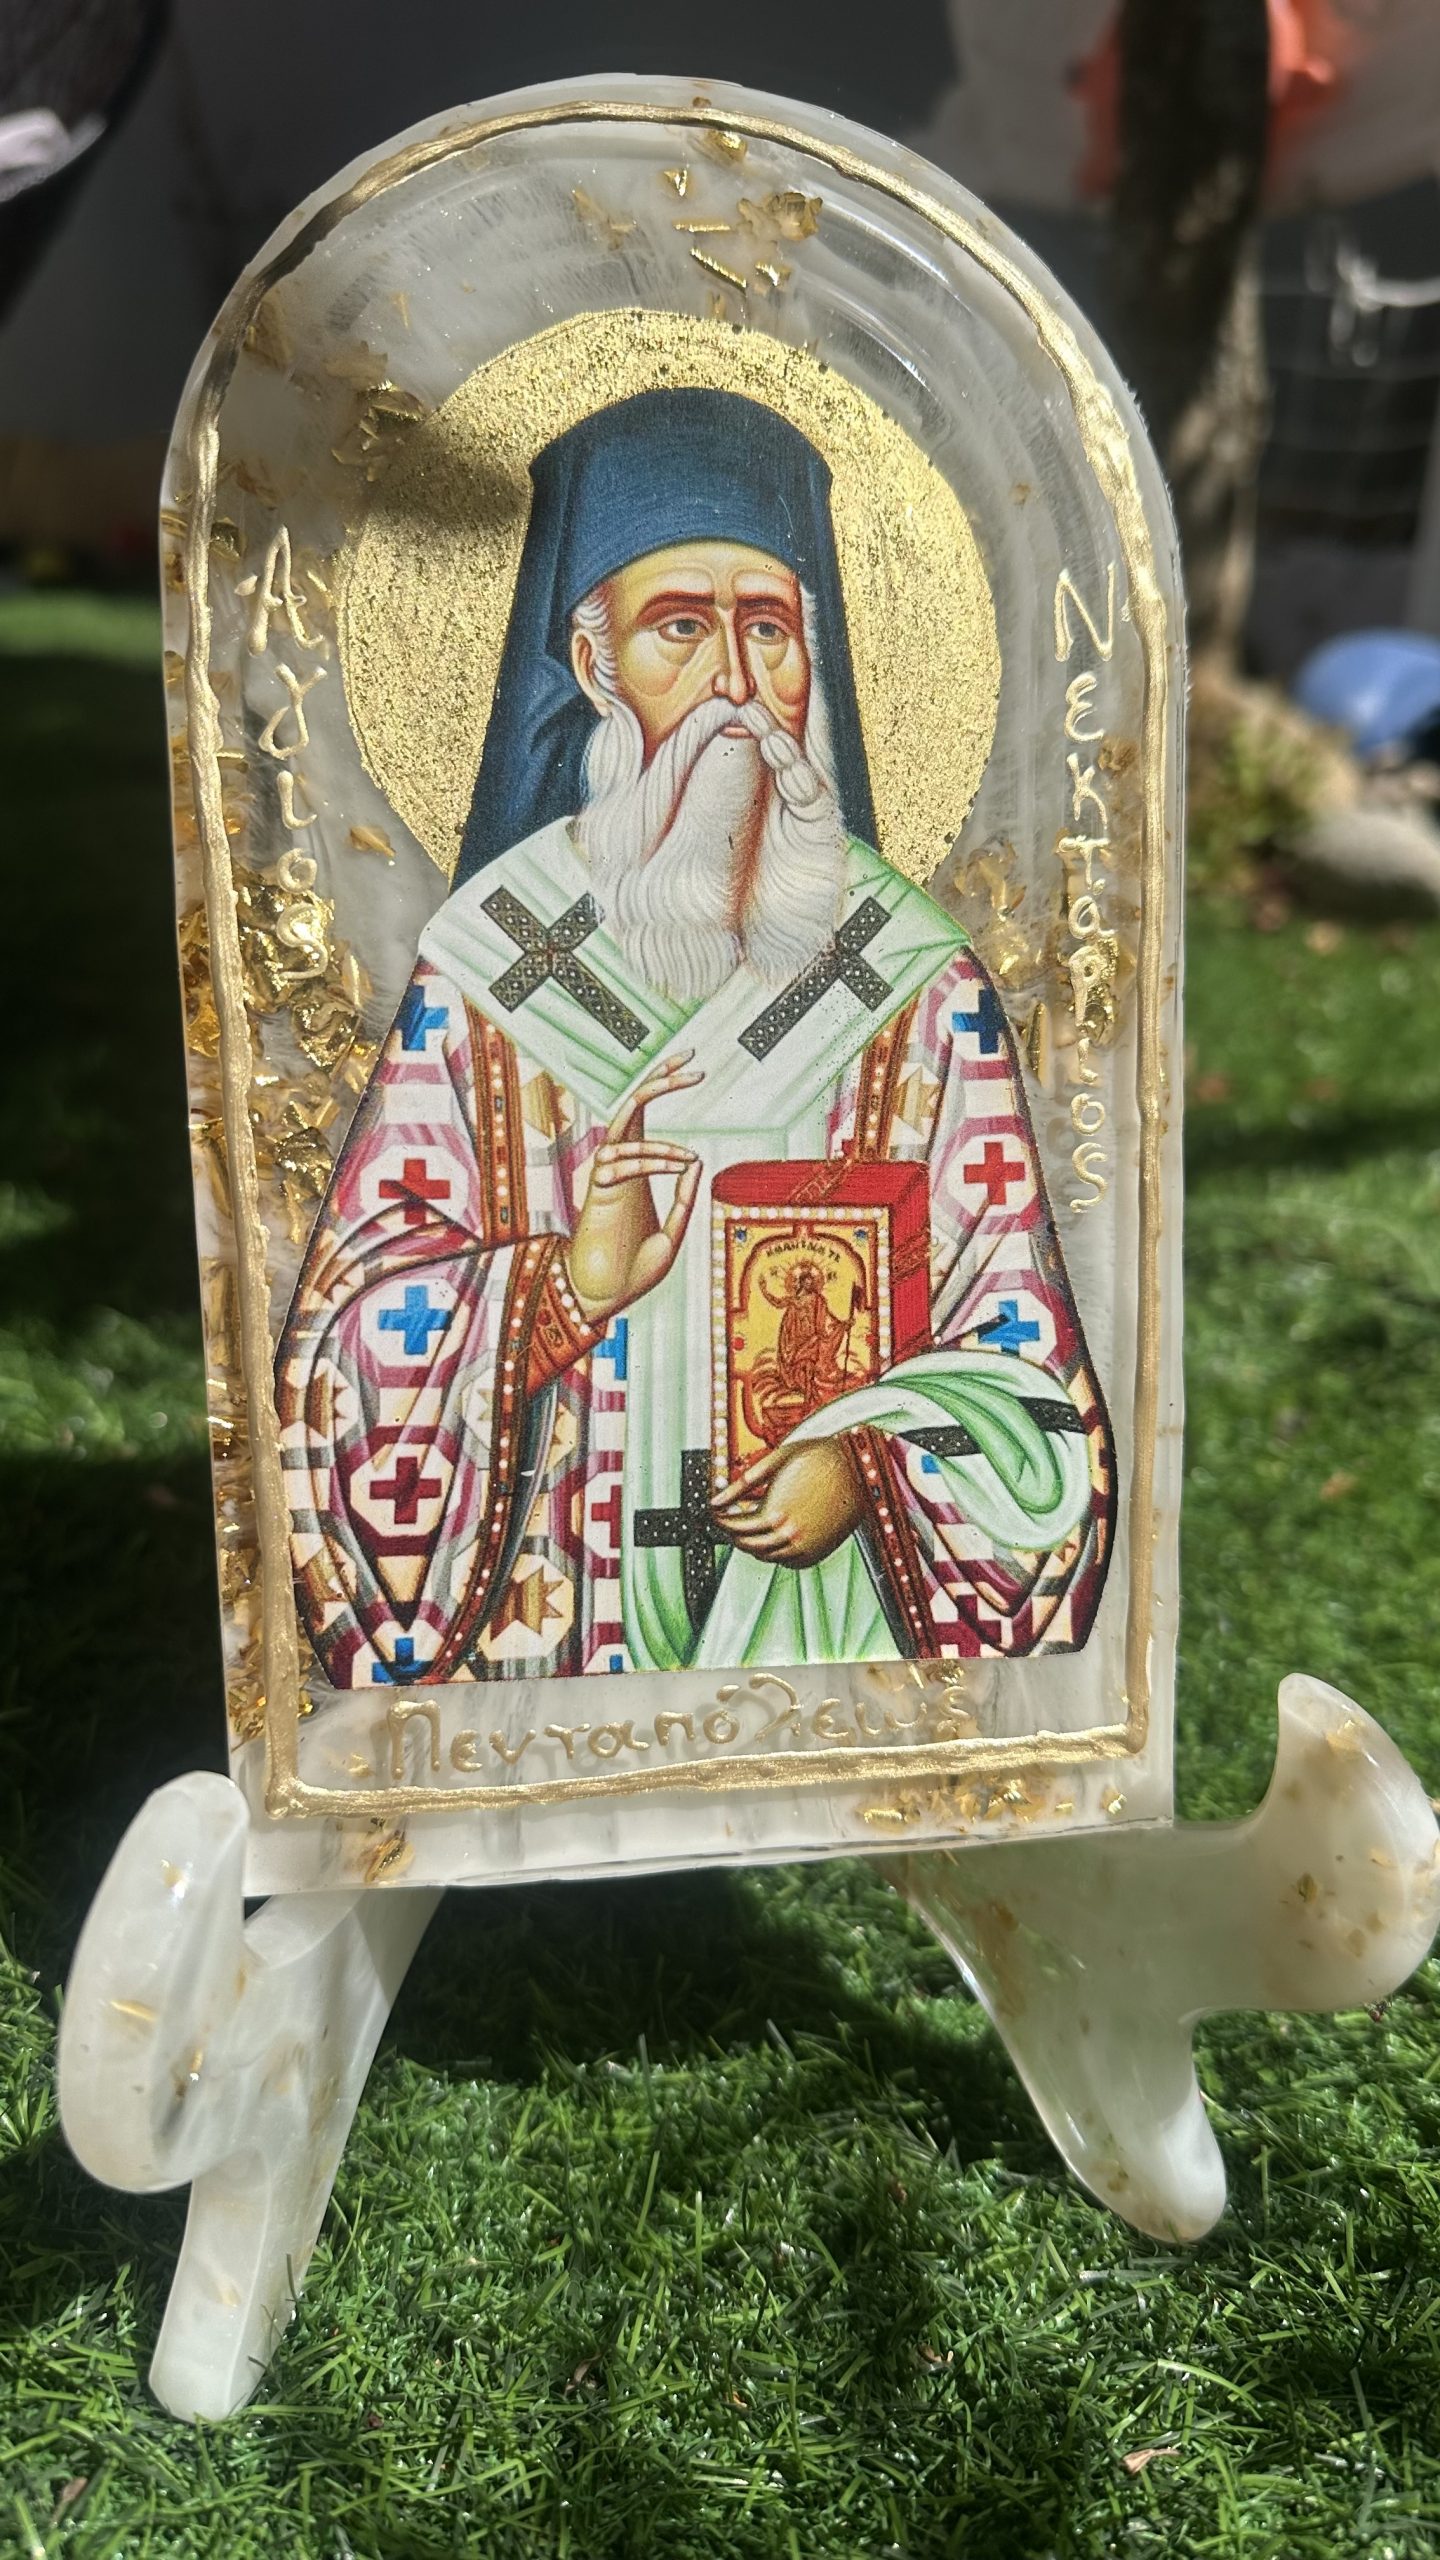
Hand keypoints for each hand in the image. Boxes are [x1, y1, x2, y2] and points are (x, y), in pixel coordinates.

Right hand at [565, 1051, 704, 1324]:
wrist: (604, 1299)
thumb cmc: (633, 1271)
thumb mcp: (672, 1234)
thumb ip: (684, 1200)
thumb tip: (694, 1160)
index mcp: (638, 1170)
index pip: (646, 1116)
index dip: (664, 1086)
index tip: (692, 1067)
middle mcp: (621, 1166)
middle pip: (634, 1106)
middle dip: (660, 1078)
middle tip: (692, 1059)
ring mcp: (607, 1176)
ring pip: (626, 1130)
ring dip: (661, 1143)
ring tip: (686, 1159)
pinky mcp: (597, 1191)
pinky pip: (620, 1161)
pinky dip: (651, 1160)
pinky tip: (677, 1168)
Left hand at [712, 1435, 865, 1567]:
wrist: (859, 1468)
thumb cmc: (820, 1457)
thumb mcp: (776, 1460)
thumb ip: (743, 1482)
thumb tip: (716, 1499)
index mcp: (774, 1513)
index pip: (735, 1527)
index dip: (721, 1521)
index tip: (716, 1515)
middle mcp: (788, 1535)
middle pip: (748, 1544)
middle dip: (734, 1534)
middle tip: (729, 1524)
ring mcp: (804, 1547)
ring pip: (767, 1556)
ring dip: (754, 1545)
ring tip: (749, 1531)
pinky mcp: (818, 1552)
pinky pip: (788, 1563)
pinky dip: (776, 1554)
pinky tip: (773, 1539)